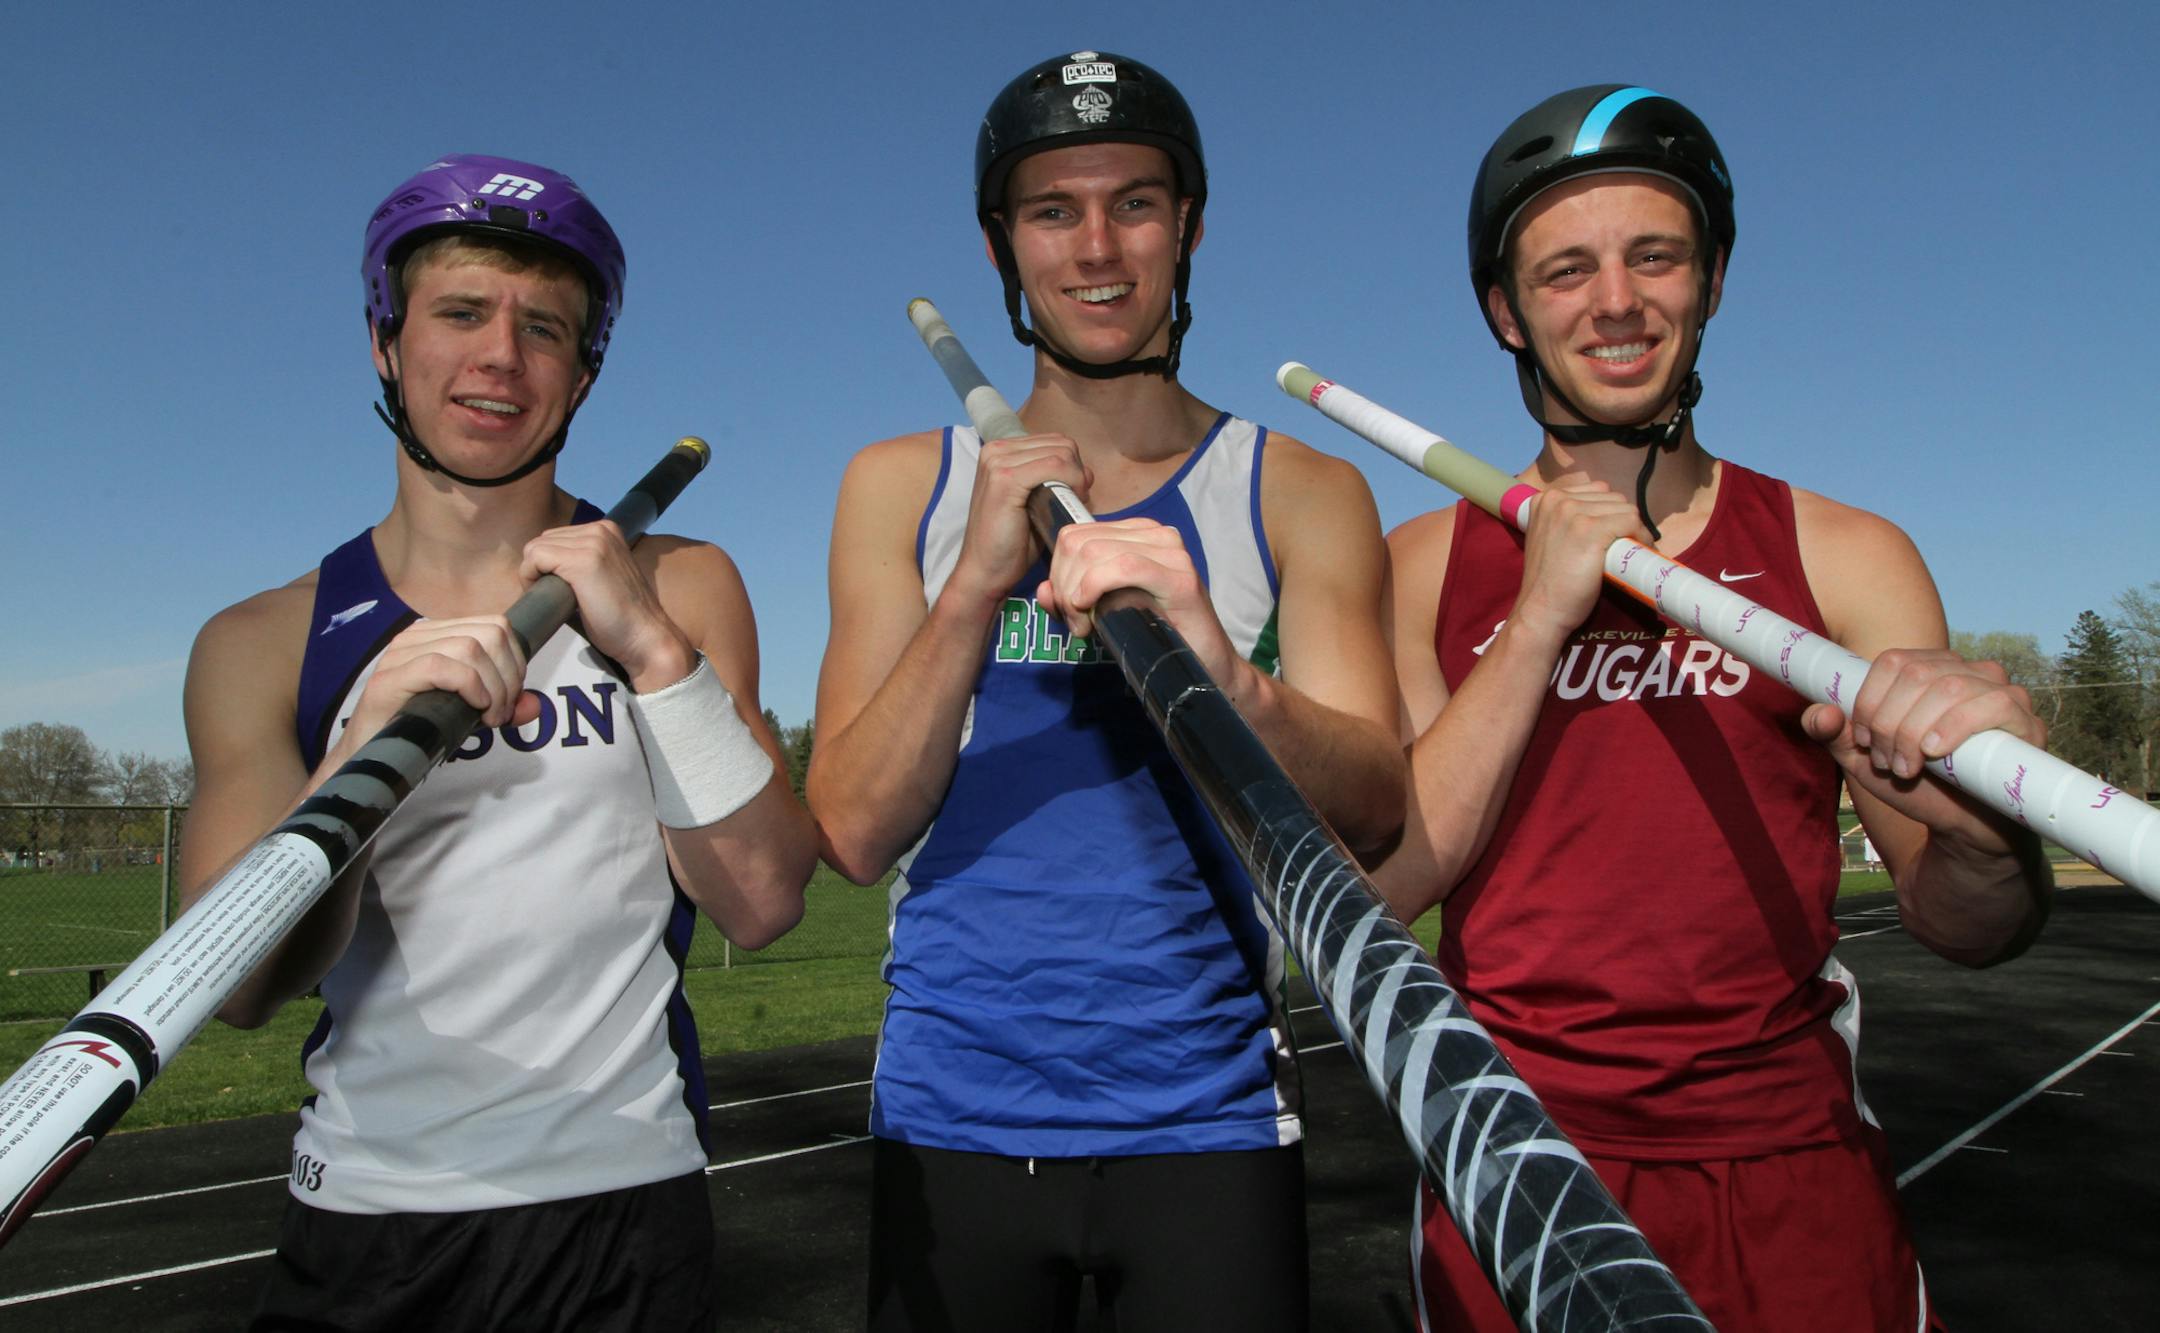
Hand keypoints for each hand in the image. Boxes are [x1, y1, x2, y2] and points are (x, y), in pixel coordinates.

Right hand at [340, 616, 538, 756]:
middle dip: (508, 676)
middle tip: (500, 713)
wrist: (371, 757)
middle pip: (489, 634)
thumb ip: (505, 705)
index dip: (516, 662)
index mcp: (438, 634)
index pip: (496, 626)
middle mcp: (418, 635)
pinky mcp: (389, 677)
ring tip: (488, 718)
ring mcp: (400, 653)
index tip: (511, 698)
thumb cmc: (419, 729)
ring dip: (492, 688)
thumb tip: (535, 705)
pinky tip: (473, 709)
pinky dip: (469, 687)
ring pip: (470, 648)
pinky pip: (441, 666)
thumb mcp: (472, 713)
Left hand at [520, 521, 693, 690]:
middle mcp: (600, 530)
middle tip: (554, 596)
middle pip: (542, 540)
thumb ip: (581, 561)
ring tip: (554, 598)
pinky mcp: (582, 561)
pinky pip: (535, 558)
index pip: (555, 537)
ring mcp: (593, 543)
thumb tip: (544, 566)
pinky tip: (548, 596)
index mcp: (607, 530)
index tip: (558, 588)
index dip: (547, 565)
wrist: (645, 637)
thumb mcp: (604, 576)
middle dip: (539, 568)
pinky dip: (530, 578)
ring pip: (535, 548)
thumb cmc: (623, 618)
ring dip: (534, 574)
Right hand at [948, 433, 1089, 608]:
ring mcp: (998, 462)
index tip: (1074, 494)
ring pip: (1061, 453)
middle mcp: (996, 450)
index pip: (1055, 441)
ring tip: (1067, 505)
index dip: (1073, 466)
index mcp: (1000, 452)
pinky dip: (1071, 483)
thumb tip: (1086, 471)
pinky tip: (1065, 504)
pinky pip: (1055, 466)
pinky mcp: (1005, 479)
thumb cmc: (1011, 543)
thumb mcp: (1034, 502)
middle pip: (1061, 444)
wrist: (984, 572)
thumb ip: (1055, 480)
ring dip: (1076, 479)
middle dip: (1077, 472)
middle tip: (1074, 501)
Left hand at [1040, 518, 1248, 694]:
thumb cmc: (1158, 639)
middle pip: (1077, 543)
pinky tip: (1091, 608)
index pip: (1075, 536)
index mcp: (1137, 535)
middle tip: (1077, 625)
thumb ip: (1071, 599)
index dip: (1058, 573)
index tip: (1068, 611)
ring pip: (1093, 552)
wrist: (1207, 669)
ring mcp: (1171, 553)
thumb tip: (1043, 590)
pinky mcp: (1181, 578)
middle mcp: (1156, 535)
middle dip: (1063, 585)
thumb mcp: (1105, 613)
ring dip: (1076, 593)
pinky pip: (1123, 566)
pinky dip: (1096, 585)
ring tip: (1087, 627)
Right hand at [1510, 478, 1647, 648]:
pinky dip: (1640, 537)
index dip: (1609, 513)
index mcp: (1545, 499)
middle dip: (1622, 521)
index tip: (1612, 534)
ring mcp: (1573, 513)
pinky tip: (1635, 553)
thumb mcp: (1549, 537)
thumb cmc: (1548, 581)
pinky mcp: (1590, 530)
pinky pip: (1631, 522)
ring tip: (1627, 552)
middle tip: (1622, 547)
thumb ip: (1567, 520)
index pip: (1595, 492)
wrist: (1541, 611)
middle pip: (1612, 498)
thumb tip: (1605, 514)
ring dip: (1633, 530)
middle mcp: (1557, 500)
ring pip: (1625, 509)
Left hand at [1803, 648, 2046, 842]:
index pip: (1893, 661)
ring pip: (1949, 687)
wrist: (1961, 827)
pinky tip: (1935, 752)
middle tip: (1886, 762)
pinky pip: (1993, 704)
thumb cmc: (1916, 784)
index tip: (1862, 741)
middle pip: (1916, 676)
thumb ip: (1833, 734)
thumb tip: (1820, 712)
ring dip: (1915, 732)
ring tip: (1907, 768)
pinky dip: (1955, 727)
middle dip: (1889, 724)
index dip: (1869, 701)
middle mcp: (1967, 671)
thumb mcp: (1862, 760)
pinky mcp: (2026, 720)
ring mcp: (2001, 691)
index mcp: (1929, 669)